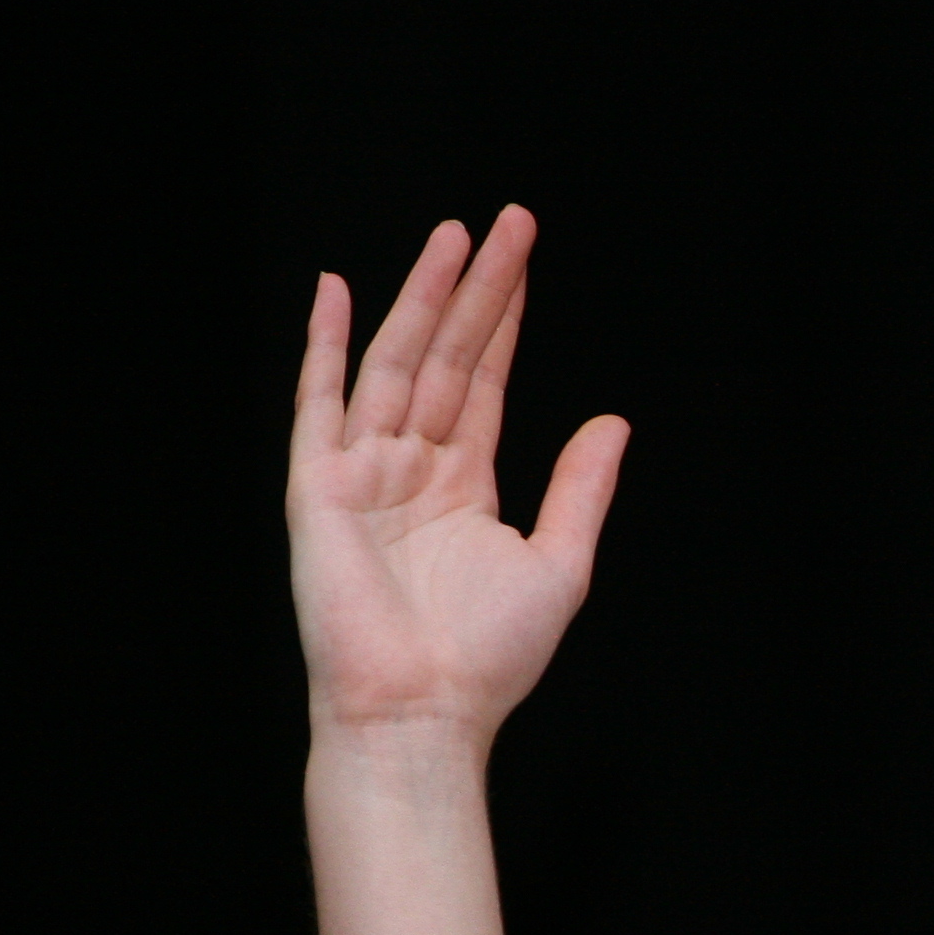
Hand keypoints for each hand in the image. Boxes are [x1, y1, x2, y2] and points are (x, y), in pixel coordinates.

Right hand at [286, 208, 628, 741]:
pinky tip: (337, 291)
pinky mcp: (322, 488)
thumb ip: (581, 488)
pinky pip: (319, 403)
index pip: (482, 382)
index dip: (505, 321)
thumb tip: (614, 421)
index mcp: (463, 487)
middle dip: (476, 291)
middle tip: (509, 222)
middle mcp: (411, 470)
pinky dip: (326, 347)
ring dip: (422, 298)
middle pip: (445, 358)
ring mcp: (364, 474)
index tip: (524, 261)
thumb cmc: (488, 658)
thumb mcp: (559, 563)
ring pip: (395, 364)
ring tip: (456, 236)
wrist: (423, 711)